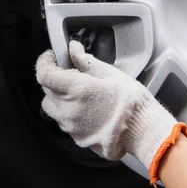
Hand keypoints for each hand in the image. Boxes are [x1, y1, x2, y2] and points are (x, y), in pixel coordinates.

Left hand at [36, 41, 186, 175]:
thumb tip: (73, 49)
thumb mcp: (110, 73)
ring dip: (58, 97)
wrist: (142, 131)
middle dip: (53, 79)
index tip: (51, 57)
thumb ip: (86, 61)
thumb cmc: (130, 101)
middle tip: (69, 72)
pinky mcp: (77, 138)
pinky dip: (68, 112)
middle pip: (46, 91)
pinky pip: (63, 121)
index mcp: (75, 90)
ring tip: (77, 92)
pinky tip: (86, 108)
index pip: (44, 74)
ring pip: (52, 108)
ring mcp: (70, 126)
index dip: (44, 62)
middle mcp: (67, 109)